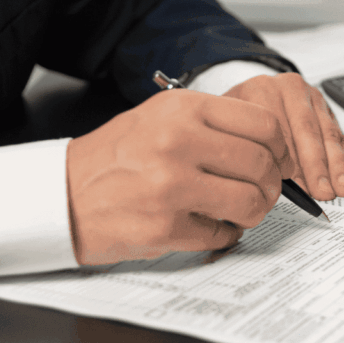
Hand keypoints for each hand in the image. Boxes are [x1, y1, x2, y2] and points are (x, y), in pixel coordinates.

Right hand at [67, 90, 295, 264]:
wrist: (62, 193)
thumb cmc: (117, 157)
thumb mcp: (164, 118)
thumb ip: (216, 125)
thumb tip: (273, 146)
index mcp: (183, 109)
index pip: (265, 125)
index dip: (281, 148)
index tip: (279, 160)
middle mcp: (178, 142)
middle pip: (262, 165)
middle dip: (271, 185)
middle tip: (263, 191)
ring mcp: (171, 185)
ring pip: (250, 202)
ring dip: (254, 212)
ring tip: (239, 211)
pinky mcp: (164, 226)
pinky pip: (223, 233)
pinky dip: (225, 234)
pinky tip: (208, 224)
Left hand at [223, 73, 343, 199]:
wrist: (246, 97)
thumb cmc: (237, 119)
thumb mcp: (231, 129)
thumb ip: (246, 150)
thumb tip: (269, 183)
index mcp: (262, 90)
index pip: (280, 128)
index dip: (289, 161)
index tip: (298, 187)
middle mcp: (290, 89)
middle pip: (308, 131)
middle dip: (318, 167)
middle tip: (323, 191)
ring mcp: (311, 97)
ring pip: (328, 134)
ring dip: (337, 166)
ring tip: (342, 187)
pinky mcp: (326, 109)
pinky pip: (339, 136)